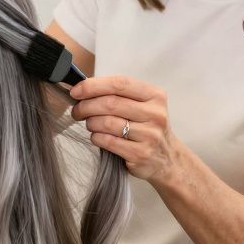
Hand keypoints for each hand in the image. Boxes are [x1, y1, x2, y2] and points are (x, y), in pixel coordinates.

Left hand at [69, 76, 185, 183]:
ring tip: (89, 124)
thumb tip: (83, 89)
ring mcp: (149, 135)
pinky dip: (96, 137)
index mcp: (155, 95)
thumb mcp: (142, 105)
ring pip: (107, 123)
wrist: (167, 159)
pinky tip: (96, 136)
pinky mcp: (140, 153)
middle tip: (76, 111)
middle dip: (86, 106)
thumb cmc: (147, 127)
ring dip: (90, 123)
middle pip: (110, 103)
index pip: (120, 84)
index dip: (93, 86)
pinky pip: (108, 141)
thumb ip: (118, 95)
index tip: (76, 91)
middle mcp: (155, 114)